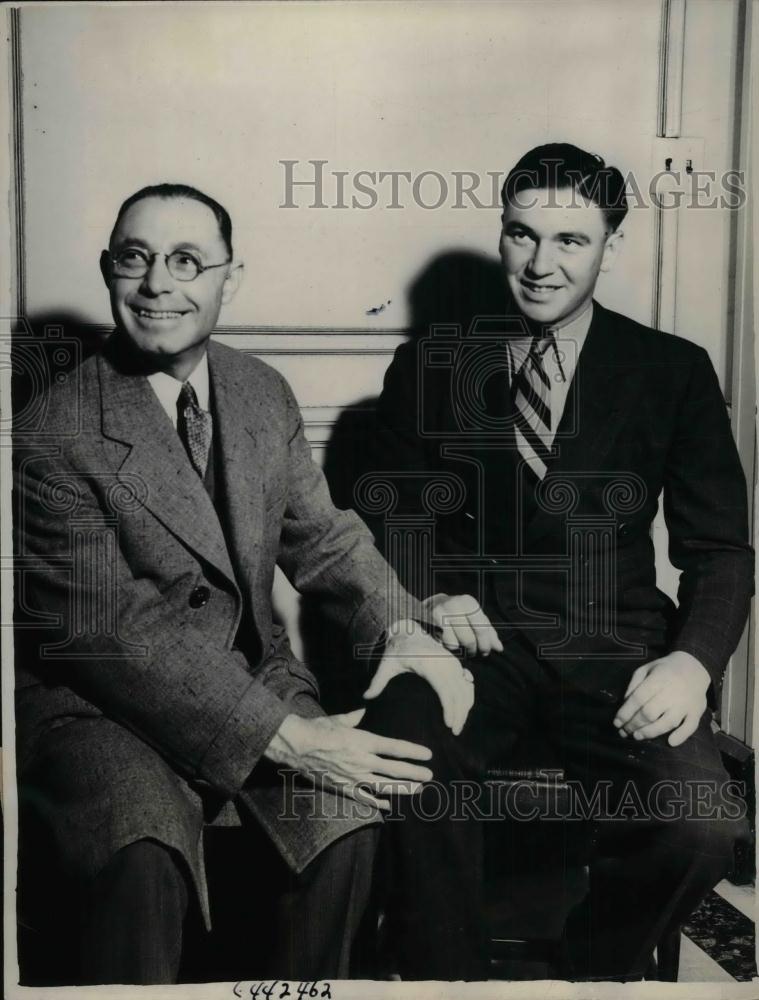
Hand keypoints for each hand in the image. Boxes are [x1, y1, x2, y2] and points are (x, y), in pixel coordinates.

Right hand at [264, 708, 432, 810]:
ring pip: (383, 786)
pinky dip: (377, 804)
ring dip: (403, 788)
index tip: (427, 755)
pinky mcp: (342, 787)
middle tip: (429, 775)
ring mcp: (353, 777)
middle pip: (394, 769)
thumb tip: (363, 711)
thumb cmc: (316, 729)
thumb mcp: (337, 719)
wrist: (296, 746)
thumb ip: (353, 718)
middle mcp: (361, 760)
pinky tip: (388, 806)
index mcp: (362, 741)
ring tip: (417, 789)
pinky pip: (364, 798)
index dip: (413, 752)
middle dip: (414, 773)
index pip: (394, 747)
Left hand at [364, 619, 474, 734]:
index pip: (445, 689)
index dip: (449, 708)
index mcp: (428, 664)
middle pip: (458, 692)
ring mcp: (451, 662)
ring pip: (465, 687)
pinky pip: (466, 681)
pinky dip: (467, 696)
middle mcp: (444, 662)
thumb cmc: (396, 649)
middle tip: (455, 732)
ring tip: (458, 726)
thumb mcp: (386, 664)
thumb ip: (377, 681)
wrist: (408, 630)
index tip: (448, 724)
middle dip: (459, 713)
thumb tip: (366, 697)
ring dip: (465, 707)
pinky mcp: (455, 663)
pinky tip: (465, 710)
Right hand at [422, 593, 503, 656]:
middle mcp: (453, 605)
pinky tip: (449, 642)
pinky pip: (442, 644)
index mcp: (468, 602)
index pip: (481, 628)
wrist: (432, 605)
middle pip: (469, 639)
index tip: (486, 651)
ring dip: (460, 650)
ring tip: (461, 647)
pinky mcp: (429, 624)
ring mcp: (439, 613)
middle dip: (473, 650)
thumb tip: (499, 648)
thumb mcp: (474, 617)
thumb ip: (488, 632)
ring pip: (455, 644)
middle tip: (473, 652)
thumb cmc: (459, 613)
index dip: (485, 644)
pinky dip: (448, 647)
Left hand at [613, 651, 710, 746]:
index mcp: (658, 679)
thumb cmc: (665, 669)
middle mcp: (672, 692)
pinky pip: (691, 727)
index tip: (616, 722)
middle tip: (624, 732)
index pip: (638, 698)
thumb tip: (624, 704)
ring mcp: (686, 703)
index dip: (625, 712)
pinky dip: (681, 736)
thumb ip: (634, 684)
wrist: (695, 667)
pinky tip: (670, 742)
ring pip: (667, 723)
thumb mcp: (646, 669)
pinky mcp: (697, 712)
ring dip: (651, 732)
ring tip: (637, 736)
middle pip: (650, 713)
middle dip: (634, 724)